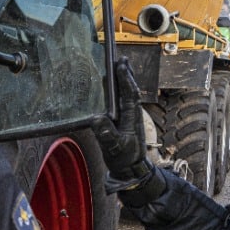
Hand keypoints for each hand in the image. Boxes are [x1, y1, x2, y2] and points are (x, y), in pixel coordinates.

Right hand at [91, 58, 153, 185]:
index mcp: (131, 117)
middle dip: (126, 74)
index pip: (129, 93)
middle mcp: (133, 114)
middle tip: (121, 58)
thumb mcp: (112, 147)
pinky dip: (121, 90)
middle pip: (130, 89)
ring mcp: (131, 117)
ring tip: (120, 67)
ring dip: (124, 80)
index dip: (125, 78)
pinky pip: (124, 101)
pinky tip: (115, 88)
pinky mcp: (127, 121)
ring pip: (128, 94)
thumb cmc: (124, 159)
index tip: (120, 65)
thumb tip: (97, 118)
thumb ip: (106, 134)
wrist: (132, 171)